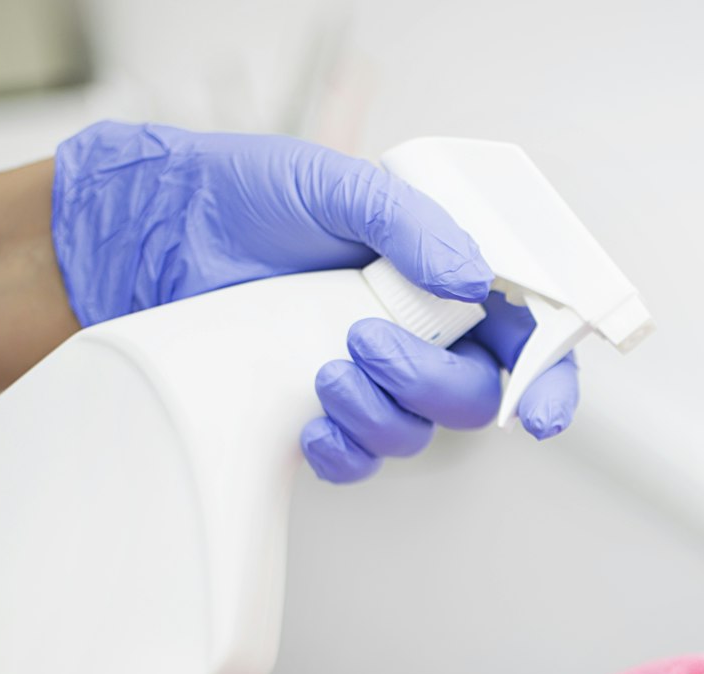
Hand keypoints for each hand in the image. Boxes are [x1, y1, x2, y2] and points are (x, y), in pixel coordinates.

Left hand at [50, 122, 579, 482]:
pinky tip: (311, 425)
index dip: (548, 379)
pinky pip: (362, 458)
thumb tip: (471, 275)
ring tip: (324, 370)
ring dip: (380, 413)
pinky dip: (343, 452)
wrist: (155, 238)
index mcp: (445, 274)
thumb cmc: (245, 197)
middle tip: (368, 344)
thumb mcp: (334, 185)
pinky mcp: (325, 412)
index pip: (526, 334)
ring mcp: (374, 374)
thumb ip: (411, 225)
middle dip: (433, 387)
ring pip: (419, 431)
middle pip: (477, 397)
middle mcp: (421, 330)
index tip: (540, 411)